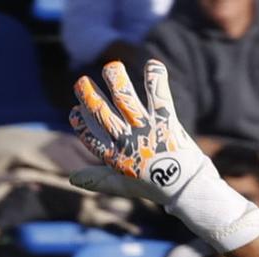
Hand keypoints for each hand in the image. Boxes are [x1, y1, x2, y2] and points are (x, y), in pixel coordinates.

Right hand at [68, 59, 258, 252]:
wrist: (187, 189)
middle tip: (81, 82)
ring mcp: (147, 130)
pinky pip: (158, 95)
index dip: (80, 124)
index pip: (90, 138)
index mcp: (116, 159)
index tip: (75, 112)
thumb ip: (98, 179)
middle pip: (102, 114)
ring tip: (111, 67)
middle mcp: (128, 142)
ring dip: (115, 79)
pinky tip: (152, 64)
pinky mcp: (166, 122)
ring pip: (125, 99)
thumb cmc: (155, 187)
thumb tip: (72, 178)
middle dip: (88, 95)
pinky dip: (155, 78)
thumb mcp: (123, 185)